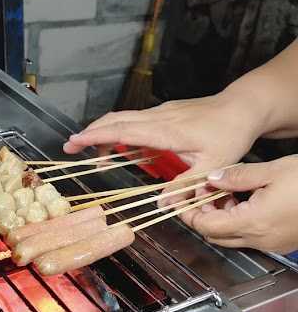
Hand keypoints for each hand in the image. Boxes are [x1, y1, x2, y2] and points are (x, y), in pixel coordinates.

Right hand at [63, 91, 262, 176]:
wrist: (243, 108)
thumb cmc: (230, 134)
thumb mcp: (212, 166)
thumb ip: (185, 186)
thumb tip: (162, 204)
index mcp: (166, 131)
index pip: (123, 130)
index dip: (96, 136)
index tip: (74, 142)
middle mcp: (159, 118)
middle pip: (115, 120)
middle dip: (90, 132)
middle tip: (69, 147)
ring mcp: (161, 113)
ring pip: (123, 118)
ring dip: (104, 132)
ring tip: (93, 154)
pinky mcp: (165, 113)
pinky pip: (135, 120)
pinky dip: (120, 131)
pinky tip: (123, 149)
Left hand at [188, 156, 297, 252]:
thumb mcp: (273, 170)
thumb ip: (238, 176)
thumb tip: (213, 178)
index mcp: (253, 222)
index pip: (206, 226)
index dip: (190, 213)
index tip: (182, 200)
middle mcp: (259, 239)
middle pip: (215, 234)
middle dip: (204, 213)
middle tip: (205, 191)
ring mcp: (270, 244)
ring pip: (232, 237)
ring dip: (222, 218)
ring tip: (227, 192)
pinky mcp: (279, 243)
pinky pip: (249, 237)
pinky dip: (239, 223)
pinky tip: (244, 202)